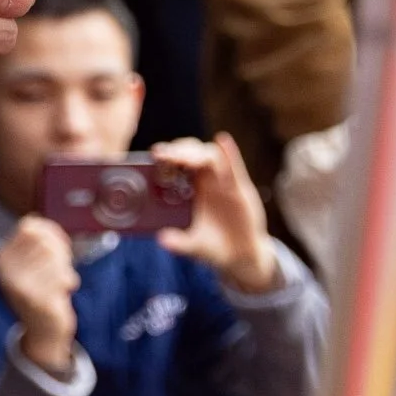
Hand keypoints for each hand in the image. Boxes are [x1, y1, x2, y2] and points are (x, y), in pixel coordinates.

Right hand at [0, 213, 79, 375]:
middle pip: (45, 241)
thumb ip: (35, 239)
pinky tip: (65, 291)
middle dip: (61, 252)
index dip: (51, 232)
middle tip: (63, 266)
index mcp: (2, 258)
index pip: (30, 226)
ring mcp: (20, 287)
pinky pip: (62, 277)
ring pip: (55, 257)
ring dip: (65, 267)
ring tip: (63, 280)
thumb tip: (33, 220)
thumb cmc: (42, 290)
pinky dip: (69, 281)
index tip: (60, 247)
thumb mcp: (31, 262)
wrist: (43, 330)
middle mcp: (6, 272)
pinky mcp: (37, 300)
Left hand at [153, 132, 278, 292]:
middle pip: (191, 153)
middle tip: (164, 154)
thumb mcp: (194, 246)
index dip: (167, 157)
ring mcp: (223, 183)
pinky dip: (229, 153)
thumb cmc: (213, 246)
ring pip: (210, 156)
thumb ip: (180, 243)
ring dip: (197, 153)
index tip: (155, 154)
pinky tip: (223, 141)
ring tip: (185, 158)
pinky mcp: (240, 188)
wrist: (240, 254)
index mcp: (188, 190)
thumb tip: (162, 239)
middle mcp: (204, 181)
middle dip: (178, 150)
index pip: (176, 164)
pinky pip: (235, 166)